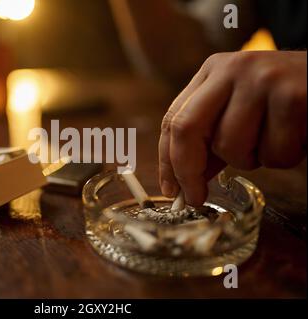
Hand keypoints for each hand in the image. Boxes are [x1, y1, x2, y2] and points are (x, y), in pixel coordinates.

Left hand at [159, 50, 306, 205]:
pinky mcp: (293, 96)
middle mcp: (231, 69)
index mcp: (213, 72)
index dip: (166, 160)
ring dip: (251, 160)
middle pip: (187, 128)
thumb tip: (183, 183)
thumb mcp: (239, 115)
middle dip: (187, 171)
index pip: (173, 119)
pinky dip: (283, 157)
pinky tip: (297, 136)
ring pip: (231, 146)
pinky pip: (272, 152)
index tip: (170, 190)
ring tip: (273, 140)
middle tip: (194, 199)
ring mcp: (262, 79)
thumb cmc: (283, 105)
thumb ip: (211, 143)